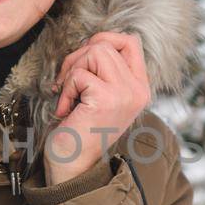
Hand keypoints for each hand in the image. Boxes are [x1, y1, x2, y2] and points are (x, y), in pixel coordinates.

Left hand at [44, 31, 150, 185]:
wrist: (73, 165)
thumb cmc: (80, 129)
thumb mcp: (100, 95)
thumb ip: (104, 70)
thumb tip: (91, 42)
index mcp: (139, 87)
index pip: (130, 41)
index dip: (103, 40)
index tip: (84, 61)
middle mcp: (138, 90)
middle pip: (105, 44)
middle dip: (78, 58)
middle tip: (67, 83)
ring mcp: (125, 94)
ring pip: (95, 52)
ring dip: (72, 71)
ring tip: (69, 96)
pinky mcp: (106, 99)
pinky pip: (80, 74)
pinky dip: (65, 89)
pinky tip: (66, 110)